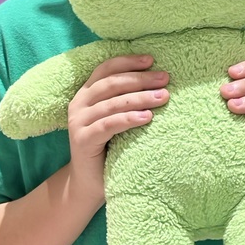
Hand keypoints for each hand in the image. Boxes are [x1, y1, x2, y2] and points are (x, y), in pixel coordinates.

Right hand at [66, 55, 168, 201]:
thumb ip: (126, 100)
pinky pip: (109, 125)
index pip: (106, 69)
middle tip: (165, 79)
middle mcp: (79, 104)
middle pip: (112, 83)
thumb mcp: (116, 118)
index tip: (151, 60)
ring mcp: (78, 122)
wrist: (89, 183)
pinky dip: (129, 118)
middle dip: (140, 79)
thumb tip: (159, 82)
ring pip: (113, 103)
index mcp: (86, 94)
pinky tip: (147, 117)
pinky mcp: (82, 140)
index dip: (128, 62)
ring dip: (140, 97)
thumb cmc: (109, 148)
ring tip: (163, 96)